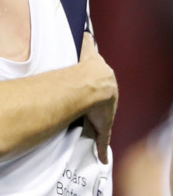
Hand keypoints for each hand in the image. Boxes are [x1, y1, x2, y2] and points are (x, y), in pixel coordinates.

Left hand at [79, 33, 117, 163]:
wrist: (95, 89)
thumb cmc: (100, 105)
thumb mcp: (103, 125)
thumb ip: (101, 141)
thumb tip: (102, 161)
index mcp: (109, 91)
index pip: (107, 93)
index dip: (103, 92)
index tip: (99, 94)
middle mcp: (106, 76)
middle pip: (101, 74)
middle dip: (97, 73)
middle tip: (90, 74)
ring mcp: (97, 65)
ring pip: (95, 60)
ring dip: (92, 57)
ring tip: (87, 54)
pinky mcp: (91, 56)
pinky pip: (89, 45)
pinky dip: (88, 40)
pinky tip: (86, 34)